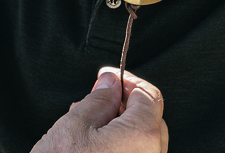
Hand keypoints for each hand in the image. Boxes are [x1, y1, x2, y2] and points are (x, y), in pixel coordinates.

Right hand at [31, 68, 167, 152]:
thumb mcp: (74, 125)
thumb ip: (99, 100)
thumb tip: (111, 83)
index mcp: (143, 136)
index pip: (149, 96)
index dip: (128, 82)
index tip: (108, 78)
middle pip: (150, 119)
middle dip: (125, 106)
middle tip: (98, 99)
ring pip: (143, 142)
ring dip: (121, 128)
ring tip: (89, 126)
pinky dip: (120, 148)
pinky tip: (94, 147)